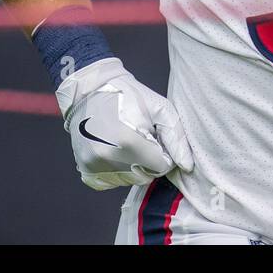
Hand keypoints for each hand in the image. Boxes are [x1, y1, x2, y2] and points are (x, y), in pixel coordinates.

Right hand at [55, 57, 194, 190]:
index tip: (156, 139)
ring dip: (132, 167)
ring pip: (128, 180)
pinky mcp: (85, 170)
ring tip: (127, 142)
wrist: (90, 90)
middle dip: (148, 161)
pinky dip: (116, 172)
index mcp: (130, 142)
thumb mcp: (160, 109)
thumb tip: (187, 166)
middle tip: (141, 139)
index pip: (161, 167)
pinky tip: (114, 151)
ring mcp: (95, 165)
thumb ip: (176, 139)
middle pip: (145, 176)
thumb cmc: (128, 96)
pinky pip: (110, 182)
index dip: (163, 154)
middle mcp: (110, 158)